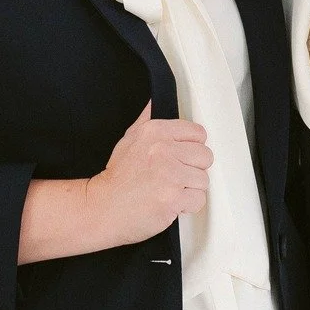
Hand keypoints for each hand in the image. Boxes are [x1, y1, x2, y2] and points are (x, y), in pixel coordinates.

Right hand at [86, 104, 212, 246]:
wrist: (104, 208)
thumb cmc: (117, 179)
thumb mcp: (128, 139)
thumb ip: (146, 120)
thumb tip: (155, 102)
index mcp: (155, 131)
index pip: (198, 133)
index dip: (192, 148)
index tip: (183, 157)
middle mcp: (163, 150)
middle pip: (205, 156)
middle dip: (194, 169)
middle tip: (177, 176)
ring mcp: (169, 174)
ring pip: (203, 179)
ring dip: (190, 189)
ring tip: (171, 190)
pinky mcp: (173, 198)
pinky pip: (199, 199)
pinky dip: (188, 205)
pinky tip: (172, 202)